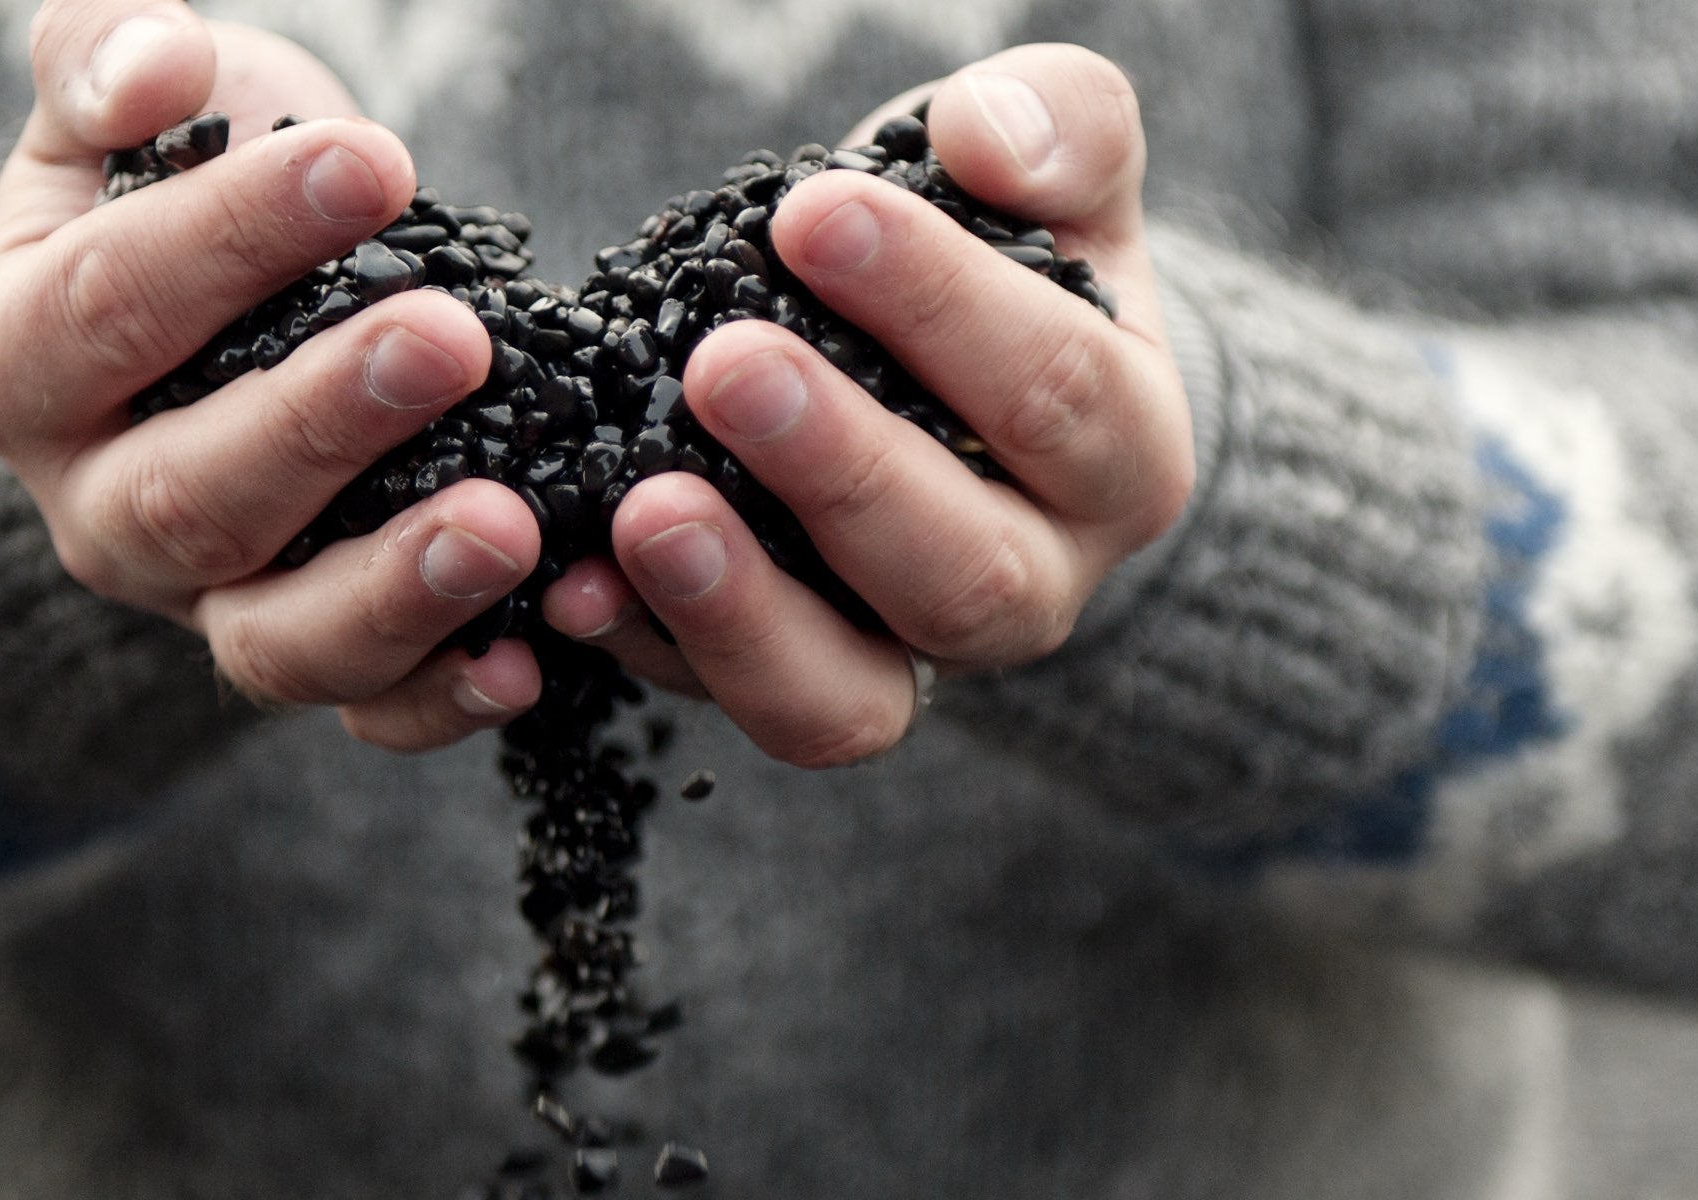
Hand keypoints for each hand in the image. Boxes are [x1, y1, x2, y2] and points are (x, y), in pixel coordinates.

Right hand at [0, 0, 545, 751]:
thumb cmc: (184, 174)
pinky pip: (362, 712)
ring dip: (392, 591)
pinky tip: (529, 659)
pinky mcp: (298, 656)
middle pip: (193, 493)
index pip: (112, 303)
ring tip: (508, 527)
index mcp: (22, 362)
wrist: (219, 307)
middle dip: (326, 421)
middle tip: (453, 339)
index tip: (374, 161)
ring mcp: (196, 604)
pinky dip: (443, 700)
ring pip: (272, 637)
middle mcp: (95, 509)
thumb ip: (108, 55)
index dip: (236, 235)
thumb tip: (157, 68)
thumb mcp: (128, 94)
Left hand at [541, 45, 1193, 767]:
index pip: (1054, 387)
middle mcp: (1038, 581)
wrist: (945, 371)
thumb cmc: (992, 253)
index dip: (936, 303)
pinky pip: (740, 706)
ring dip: (742, 608)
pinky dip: (651, 649)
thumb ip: (1055, 126)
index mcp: (1125, 450)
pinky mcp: (803, 689)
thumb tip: (989, 140)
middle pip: (964, 566)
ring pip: (853, 696)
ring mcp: (913, 658)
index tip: (811, 214)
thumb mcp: (1047, 168)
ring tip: (646, 509)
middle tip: (724, 364)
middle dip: (838, 468)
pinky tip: (573, 580)